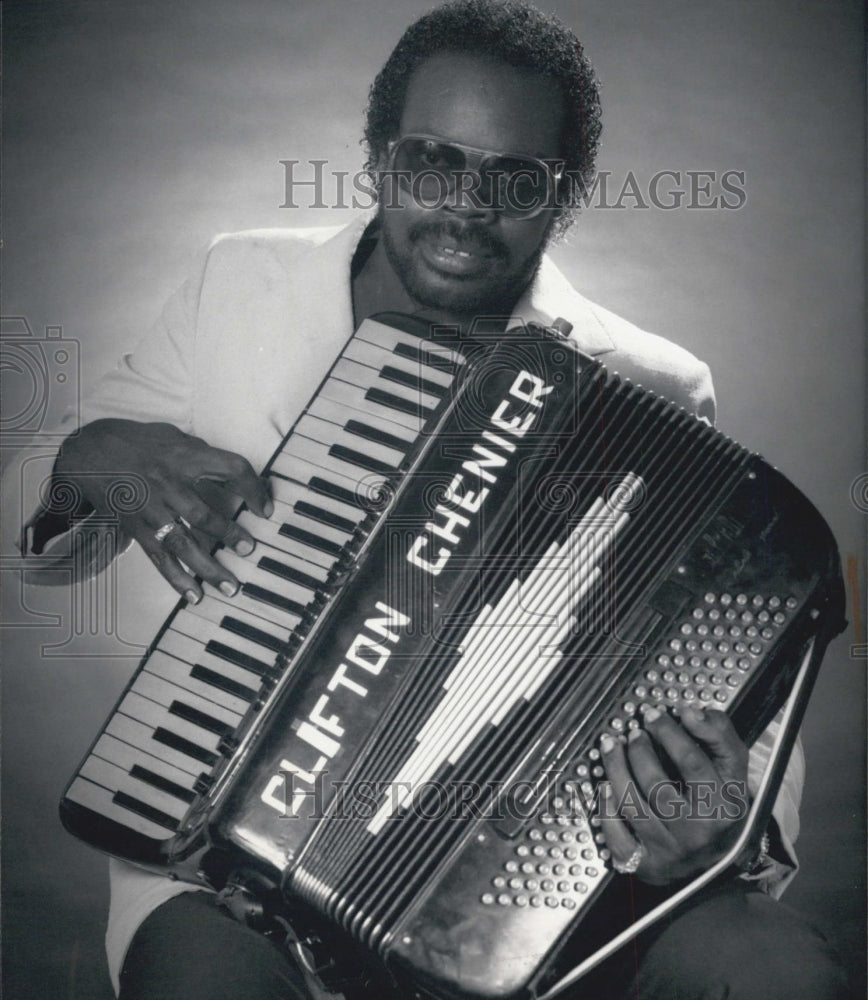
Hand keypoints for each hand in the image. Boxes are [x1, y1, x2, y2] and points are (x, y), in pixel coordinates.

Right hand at [54, 419, 272, 600]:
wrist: (89, 452)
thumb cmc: (137, 442)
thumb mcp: (173, 436)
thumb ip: (201, 453)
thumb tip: (231, 473)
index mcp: (184, 456)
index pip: (230, 468)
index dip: (253, 487)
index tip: (265, 508)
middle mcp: (167, 483)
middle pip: (203, 513)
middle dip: (228, 534)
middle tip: (248, 549)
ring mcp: (150, 508)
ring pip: (181, 542)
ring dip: (207, 567)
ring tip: (230, 586)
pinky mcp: (136, 527)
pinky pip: (158, 556)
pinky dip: (176, 578)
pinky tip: (193, 594)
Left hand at [597, 706, 750, 885]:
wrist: (723, 859)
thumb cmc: (722, 803)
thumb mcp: (733, 768)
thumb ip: (718, 734)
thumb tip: (690, 713)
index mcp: (723, 806)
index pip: (691, 762)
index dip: (667, 733)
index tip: (652, 714)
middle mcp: (697, 832)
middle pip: (656, 784)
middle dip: (638, 751)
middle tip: (632, 732)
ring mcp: (670, 851)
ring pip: (632, 805)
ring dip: (615, 769)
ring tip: (610, 746)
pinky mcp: (647, 865)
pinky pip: (617, 836)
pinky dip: (605, 808)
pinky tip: (604, 786)